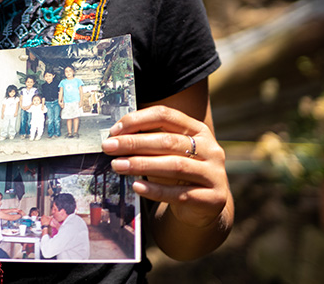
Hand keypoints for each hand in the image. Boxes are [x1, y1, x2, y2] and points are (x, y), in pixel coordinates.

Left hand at [100, 105, 228, 230]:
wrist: (205, 207)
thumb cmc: (180, 175)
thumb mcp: (169, 154)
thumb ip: (149, 143)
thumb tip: (114, 139)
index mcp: (198, 130)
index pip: (166, 116)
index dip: (138, 120)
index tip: (114, 130)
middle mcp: (210, 149)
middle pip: (168, 141)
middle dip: (134, 143)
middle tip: (109, 147)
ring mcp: (214, 174)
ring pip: (175, 166)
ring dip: (142, 165)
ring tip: (118, 165)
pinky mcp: (213, 198)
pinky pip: (180, 193)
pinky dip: (156, 190)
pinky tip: (137, 187)